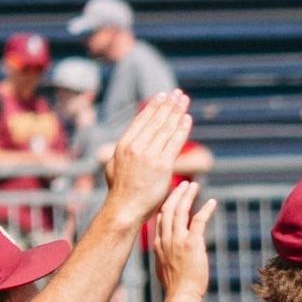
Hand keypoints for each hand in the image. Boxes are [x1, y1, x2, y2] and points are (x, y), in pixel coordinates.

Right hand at [98, 92, 192, 222]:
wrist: (125, 208)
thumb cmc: (120, 189)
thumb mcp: (114, 165)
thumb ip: (122, 152)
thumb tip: (125, 143)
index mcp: (123, 144)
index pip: (141, 120)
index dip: (153, 106)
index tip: (162, 95)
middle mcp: (136, 146)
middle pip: (156, 120)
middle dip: (168, 105)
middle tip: (177, 93)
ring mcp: (149, 155)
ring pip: (166, 129)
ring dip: (177, 112)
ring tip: (184, 100)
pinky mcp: (163, 165)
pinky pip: (175, 143)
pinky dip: (182, 129)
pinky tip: (187, 119)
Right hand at [148, 186, 213, 296]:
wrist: (181, 295)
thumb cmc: (176, 287)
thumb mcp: (164, 268)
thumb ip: (166, 256)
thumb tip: (169, 255)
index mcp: (159, 244)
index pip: (160, 218)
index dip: (167, 205)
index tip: (173, 196)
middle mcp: (166, 239)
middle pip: (168, 209)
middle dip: (176, 194)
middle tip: (184, 184)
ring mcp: (177, 240)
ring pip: (181, 211)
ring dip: (187, 196)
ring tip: (194, 185)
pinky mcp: (192, 244)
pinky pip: (198, 220)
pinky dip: (205, 209)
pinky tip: (212, 202)